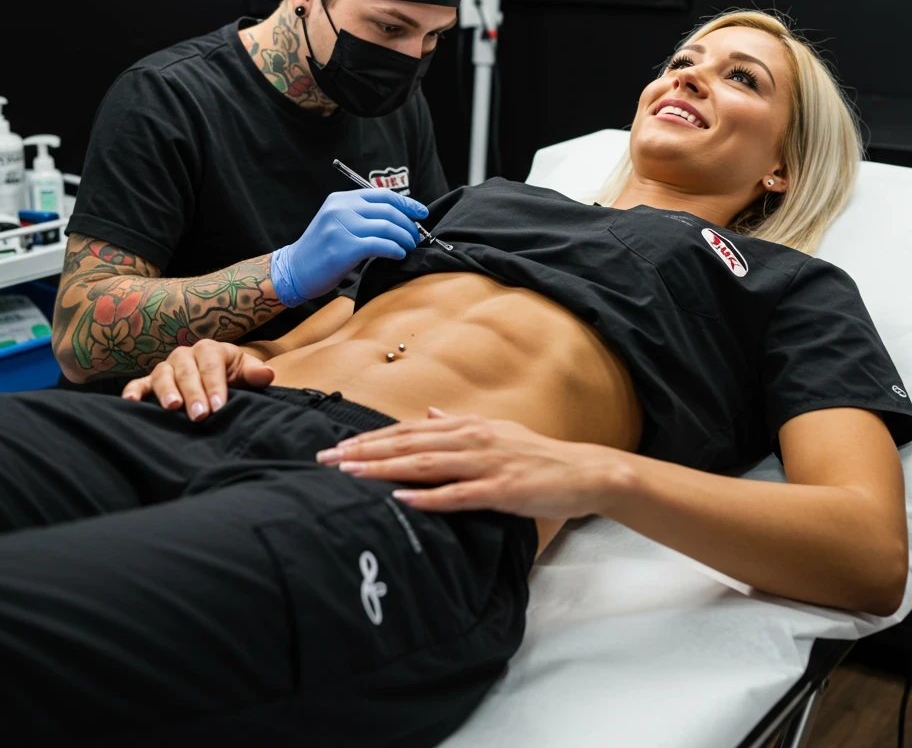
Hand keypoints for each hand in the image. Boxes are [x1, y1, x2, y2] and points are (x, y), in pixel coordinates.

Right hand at [121, 338, 273, 419]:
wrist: (220, 379)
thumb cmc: (234, 377)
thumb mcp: (247, 373)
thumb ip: (255, 374)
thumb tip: (268, 374)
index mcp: (210, 350)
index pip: (211, 365)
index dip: (215, 385)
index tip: (219, 407)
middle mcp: (185, 355)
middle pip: (186, 371)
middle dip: (193, 393)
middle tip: (200, 415)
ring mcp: (166, 367)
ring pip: (162, 375)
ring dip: (166, 391)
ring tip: (172, 408)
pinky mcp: (150, 382)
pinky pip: (139, 384)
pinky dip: (133, 392)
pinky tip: (130, 403)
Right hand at [271, 188, 427, 307]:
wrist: (293, 271)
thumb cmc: (321, 251)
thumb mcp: (338, 223)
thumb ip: (362, 216)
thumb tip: (400, 218)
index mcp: (340, 199)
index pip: (382, 194)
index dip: (407, 203)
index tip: (421, 213)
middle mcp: (340, 208)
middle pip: (388, 210)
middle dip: (408, 225)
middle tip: (416, 238)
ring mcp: (340, 227)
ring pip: (387, 227)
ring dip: (405, 239)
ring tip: (409, 248)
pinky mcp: (343, 247)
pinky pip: (379, 245)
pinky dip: (395, 249)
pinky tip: (399, 255)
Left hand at [315, 408, 632, 518]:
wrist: (583, 471)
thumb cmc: (537, 455)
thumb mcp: (497, 430)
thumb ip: (460, 424)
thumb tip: (430, 412)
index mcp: (469, 426)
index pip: (409, 431)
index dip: (373, 437)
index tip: (340, 445)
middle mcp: (472, 439)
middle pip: (408, 445)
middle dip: (365, 451)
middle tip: (328, 459)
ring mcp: (486, 464)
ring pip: (425, 465)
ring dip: (385, 469)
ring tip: (351, 473)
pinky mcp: (501, 490)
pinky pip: (458, 494)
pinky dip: (428, 497)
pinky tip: (402, 498)